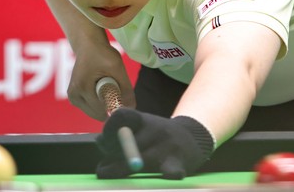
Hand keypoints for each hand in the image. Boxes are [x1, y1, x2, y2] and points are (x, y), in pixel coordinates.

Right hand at [67, 42, 134, 120]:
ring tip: (105, 85)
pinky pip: (90, 108)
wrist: (87, 45)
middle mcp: (73, 95)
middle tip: (113, 86)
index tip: (121, 94)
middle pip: (98, 114)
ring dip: (104, 103)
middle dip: (109, 105)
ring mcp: (72, 97)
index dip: (115, 106)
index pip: (102, 110)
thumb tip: (132, 108)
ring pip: (94, 113)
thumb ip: (126, 89)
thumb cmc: (102, 53)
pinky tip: (100, 87)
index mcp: (82, 88)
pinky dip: (99, 102)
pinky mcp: (74, 97)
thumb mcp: (117, 68)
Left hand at [96, 108, 213, 178]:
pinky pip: (171, 170)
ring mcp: (168, 146)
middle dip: (112, 157)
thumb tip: (99, 142)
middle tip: (103, 170)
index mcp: (143, 120)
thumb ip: (120, 135)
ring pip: (140, 160)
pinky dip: (167, 174)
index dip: (108, 130)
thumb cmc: (157, 137)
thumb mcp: (140, 129)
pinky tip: (165, 176)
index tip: (103, 142)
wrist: (194, 137)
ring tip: (110, 175)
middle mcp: (155, 129)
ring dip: (122, 170)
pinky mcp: (180, 163)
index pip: (120, 118)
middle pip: (126, 144)